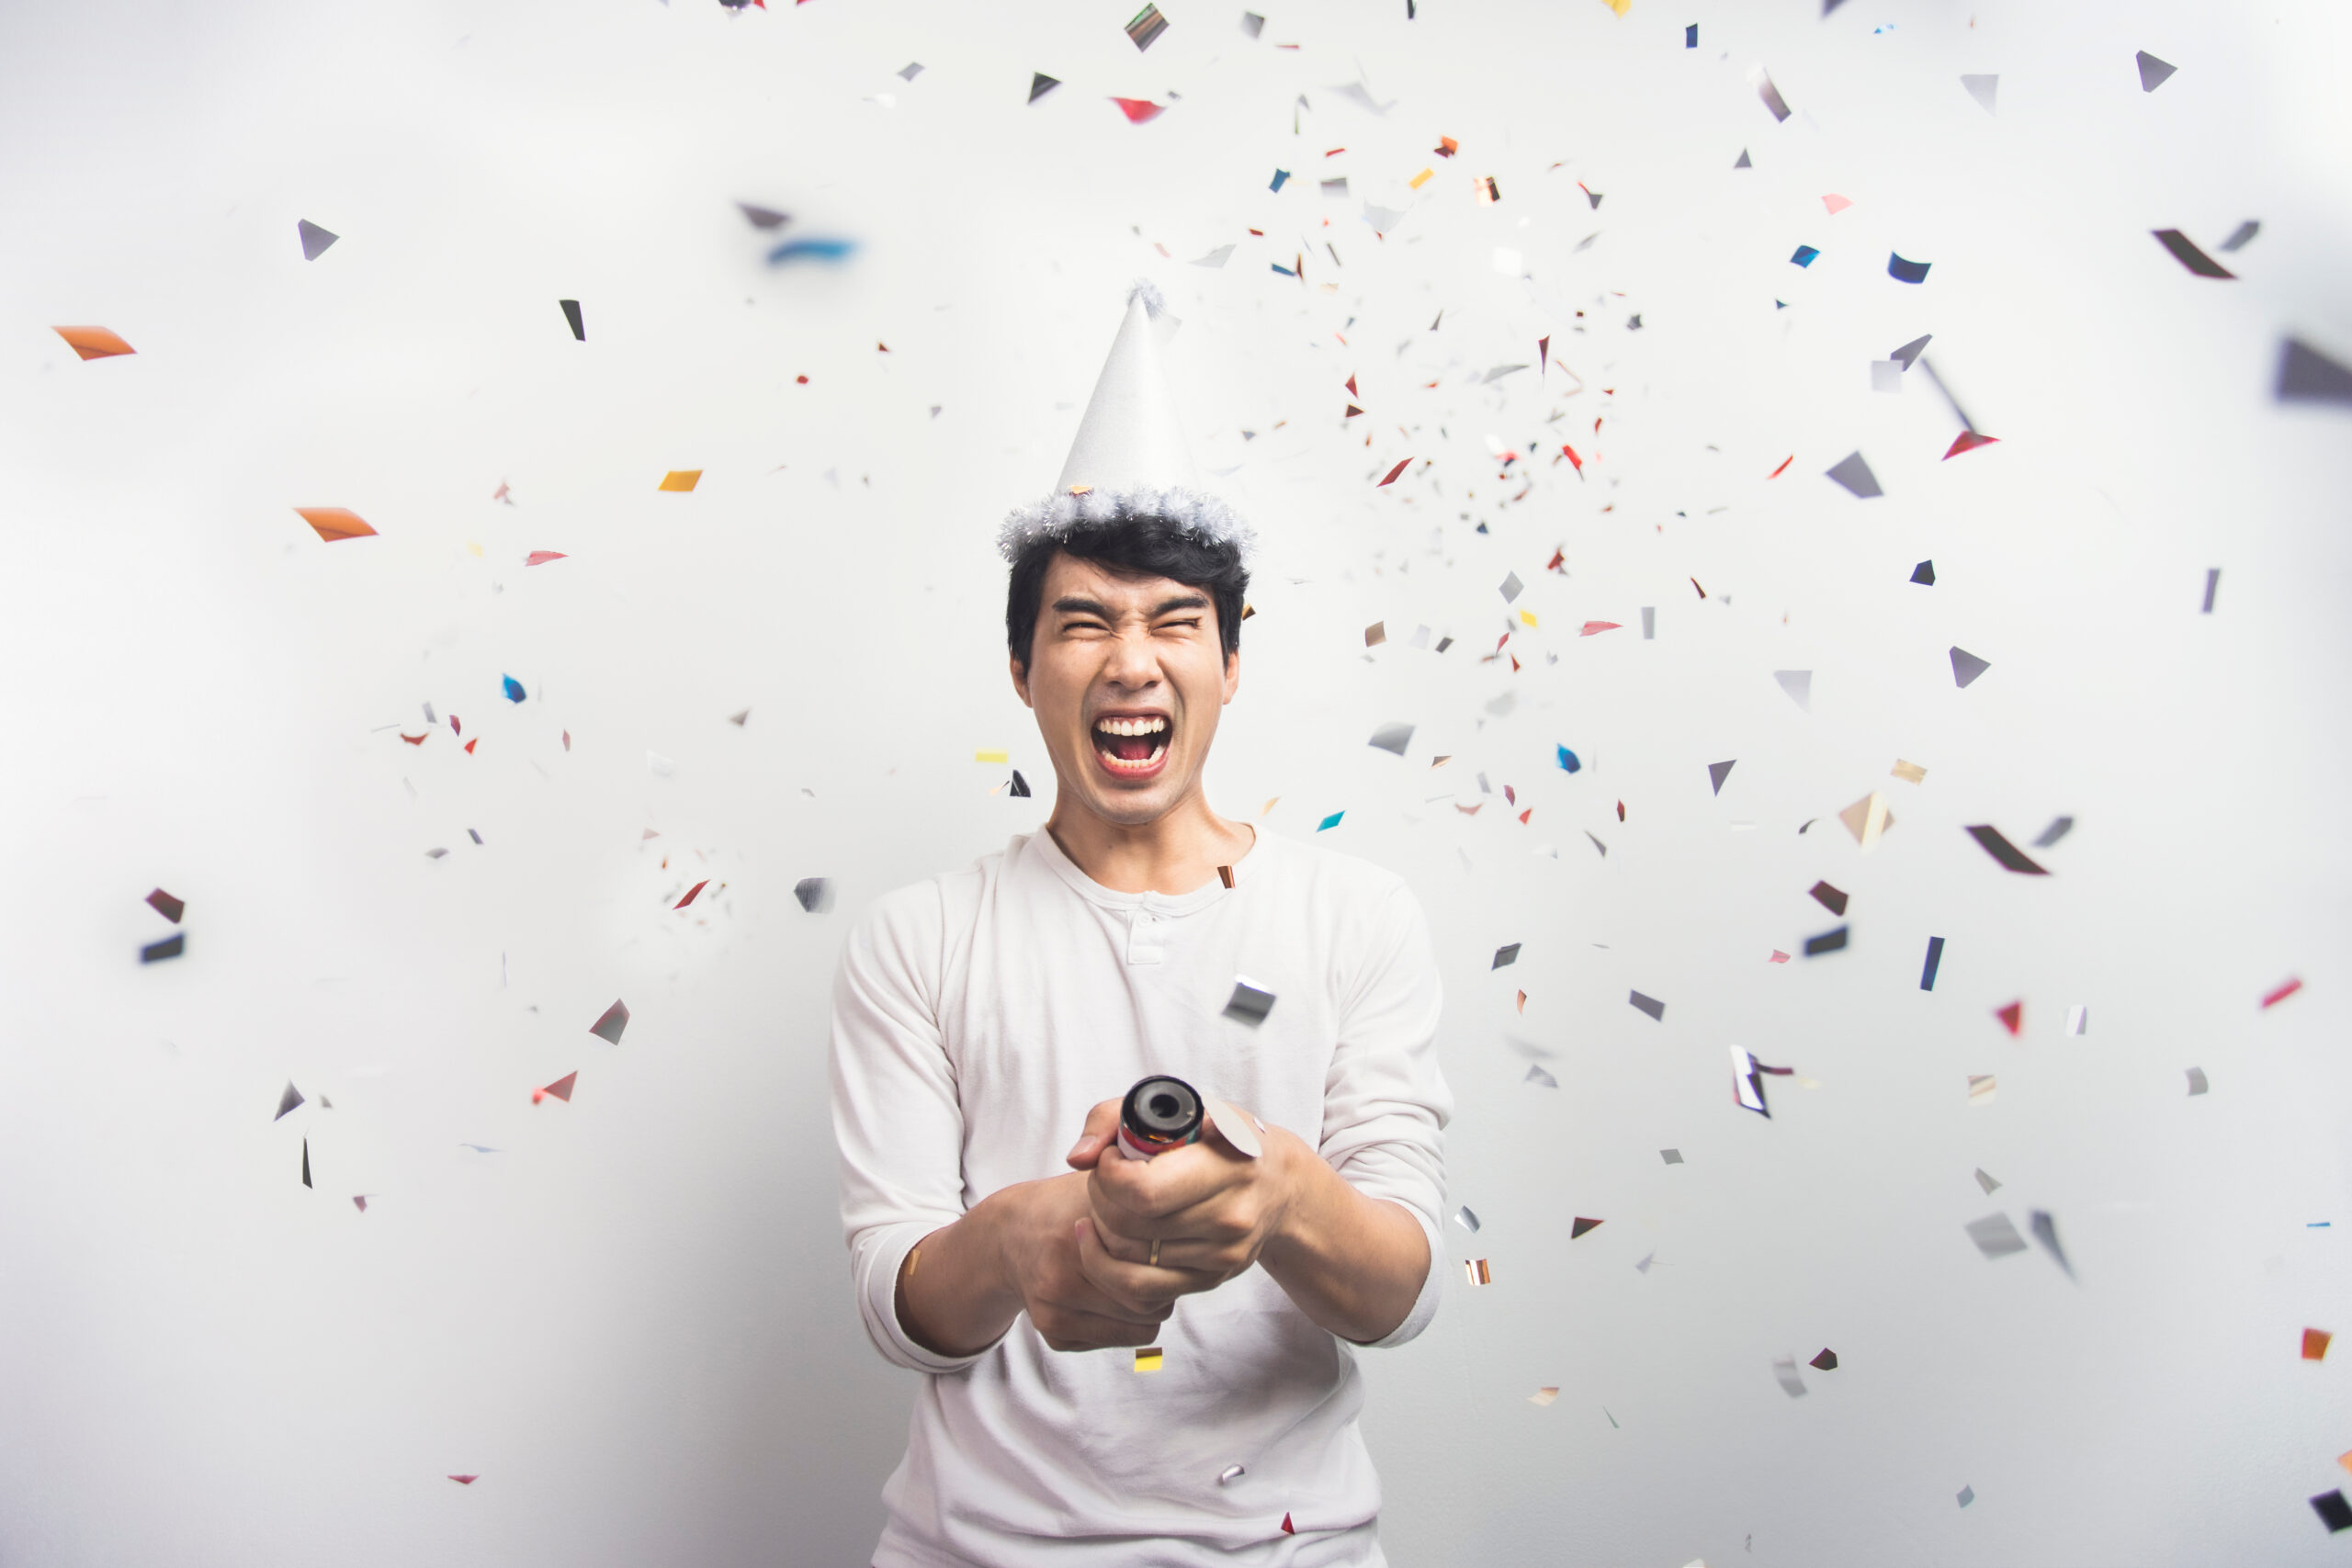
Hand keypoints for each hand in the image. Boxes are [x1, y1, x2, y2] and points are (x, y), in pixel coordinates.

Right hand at [988, 1171, 1175, 1352]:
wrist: (1009, 1234)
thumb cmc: (1069, 1205)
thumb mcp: (1105, 1186)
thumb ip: (1143, 1204)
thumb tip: (1198, 1226)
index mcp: (1080, 1233)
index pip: (1158, 1263)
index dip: (1174, 1254)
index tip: (1175, 1242)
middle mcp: (1064, 1274)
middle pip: (1152, 1300)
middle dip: (1165, 1284)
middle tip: (1160, 1263)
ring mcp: (1056, 1308)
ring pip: (1143, 1325)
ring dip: (1151, 1305)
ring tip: (1138, 1276)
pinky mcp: (1054, 1333)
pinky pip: (1121, 1339)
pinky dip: (1129, 1321)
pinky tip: (1115, 1295)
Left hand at [1082, 1100, 1300, 1287]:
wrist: (1278, 1184)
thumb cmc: (1218, 1137)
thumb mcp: (1179, 1107)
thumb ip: (1116, 1117)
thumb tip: (1078, 1158)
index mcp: (1228, 1165)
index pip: (1143, 1191)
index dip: (1108, 1174)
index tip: (1111, 1157)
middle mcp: (1231, 1216)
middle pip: (1129, 1227)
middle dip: (1098, 1200)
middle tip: (1101, 1179)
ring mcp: (1223, 1256)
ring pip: (1128, 1262)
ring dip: (1100, 1233)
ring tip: (1105, 1206)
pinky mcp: (1211, 1281)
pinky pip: (1140, 1291)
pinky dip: (1108, 1269)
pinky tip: (1103, 1242)